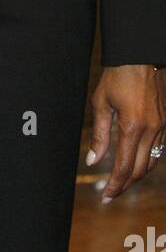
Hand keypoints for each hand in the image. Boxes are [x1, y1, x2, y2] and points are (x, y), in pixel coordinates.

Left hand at [86, 65, 165, 202]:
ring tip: (121, 181)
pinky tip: (135, 161)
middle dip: (125, 185)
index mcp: (132, 127)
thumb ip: (99, 135)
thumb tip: (93, 161)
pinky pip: (158, 149)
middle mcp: (151, 130)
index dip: (115, 185)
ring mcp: (161, 126)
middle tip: (111, 193)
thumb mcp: (101, 102)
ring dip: (137, 174)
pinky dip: (146, 160)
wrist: (139, 55)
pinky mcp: (165, 121)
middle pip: (140, 170)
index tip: (106, 197)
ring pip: (151, 161)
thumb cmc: (116, 76)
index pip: (124, 167)